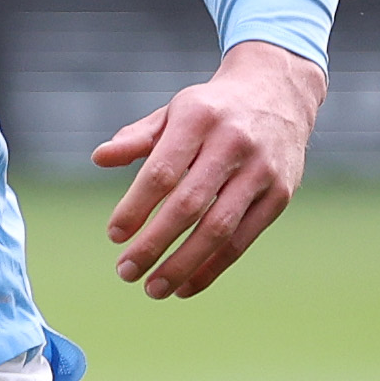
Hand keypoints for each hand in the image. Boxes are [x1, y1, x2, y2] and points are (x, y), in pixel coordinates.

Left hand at [91, 39, 325, 299]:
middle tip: (125, 271)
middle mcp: (232, 143)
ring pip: (219, 229)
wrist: (278, 92)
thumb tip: (99, 158)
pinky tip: (187, 285)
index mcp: (198, 118)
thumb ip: (138, 137)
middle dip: (154, 244)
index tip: (114, 235)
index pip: (162, 171)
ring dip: (183, 265)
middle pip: (189, 205)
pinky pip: (243, 240)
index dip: (136, 207)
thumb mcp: (174, 111)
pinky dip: (213, 267)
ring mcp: (261, 171)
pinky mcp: (280, 195)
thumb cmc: (212, 109)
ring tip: (153, 288)